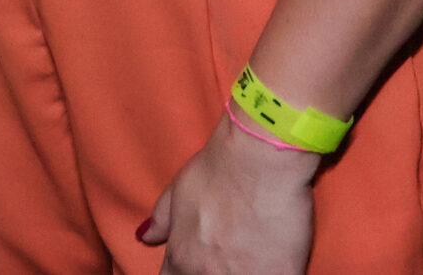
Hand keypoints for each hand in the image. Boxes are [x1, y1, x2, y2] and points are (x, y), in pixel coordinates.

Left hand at [140, 114, 319, 274]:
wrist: (260, 159)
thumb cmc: (218, 167)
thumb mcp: (179, 189)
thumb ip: (161, 220)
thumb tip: (145, 235)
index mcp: (181, 256)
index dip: (184, 271)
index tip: (196, 262)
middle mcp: (207, 274)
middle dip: (212, 272)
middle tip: (228, 253)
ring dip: (242, 271)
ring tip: (251, 252)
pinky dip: (275, 270)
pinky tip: (277, 258)